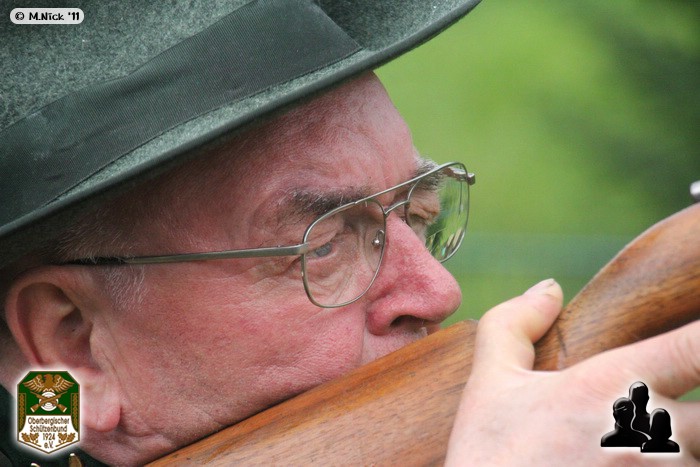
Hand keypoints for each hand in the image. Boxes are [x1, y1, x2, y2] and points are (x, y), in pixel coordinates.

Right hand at [445, 279, 698, 465]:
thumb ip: (513, 325)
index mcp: (613, 388)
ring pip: (698, 455)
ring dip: (679, 451)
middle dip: (694, 412)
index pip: (695, 347)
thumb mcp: (488, 385)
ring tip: (622, 452)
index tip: (695, 338)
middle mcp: (653, 435)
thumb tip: (548, 289)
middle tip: (647, 414)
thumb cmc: (490, 459)